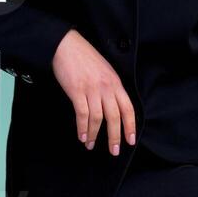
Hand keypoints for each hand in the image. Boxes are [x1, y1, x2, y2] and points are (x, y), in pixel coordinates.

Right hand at [51, 29, 135, 155]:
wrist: (66, 45)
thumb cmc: (84, 57)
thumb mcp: (105, 70)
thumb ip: (110, 87)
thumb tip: (113, 106)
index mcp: (115, 82)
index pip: (128, 108)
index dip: (130, 126)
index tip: (131, 140)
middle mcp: (106, 87)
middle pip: (114, 117)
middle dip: (115, 136)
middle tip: (114, 151)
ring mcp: (92, 89)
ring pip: (98, 118)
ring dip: (94, 134)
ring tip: (91, 144)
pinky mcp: (77, 91)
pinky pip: (82, 114)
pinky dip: (82, 128)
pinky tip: (82, 136)